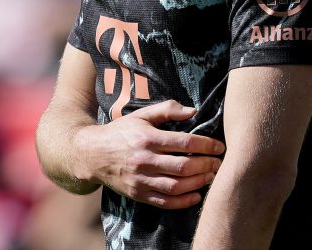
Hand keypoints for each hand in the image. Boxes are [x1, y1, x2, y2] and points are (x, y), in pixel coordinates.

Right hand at [76, 100, 224, 208]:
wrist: (91, 154)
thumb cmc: (120, 132)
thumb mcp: (141, 115)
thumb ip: (167, 110)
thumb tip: (193, 110)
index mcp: (147, 138)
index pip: (184, 142)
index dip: (206, 145)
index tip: (219, 146)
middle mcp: (144, 160)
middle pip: (183, 166)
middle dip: (206, 165)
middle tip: (220, 163)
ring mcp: (140, 180)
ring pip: (176, 186)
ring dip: (198, 183)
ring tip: (211, 177)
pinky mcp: (138, 194)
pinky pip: (164, 202)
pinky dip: (183, 201)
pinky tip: (196, 195)